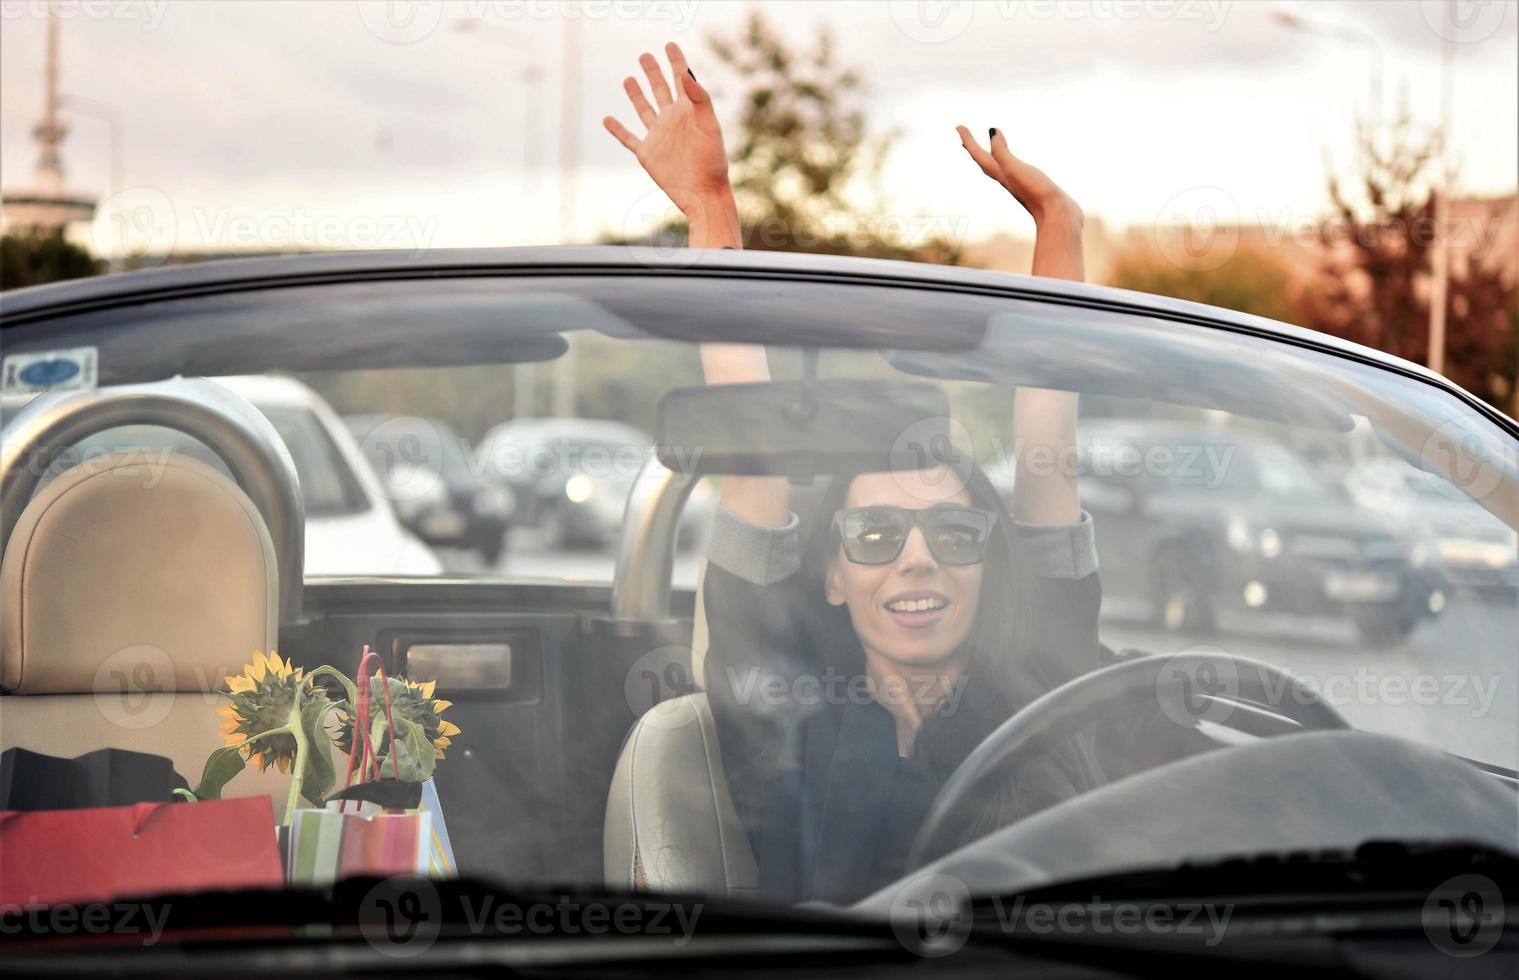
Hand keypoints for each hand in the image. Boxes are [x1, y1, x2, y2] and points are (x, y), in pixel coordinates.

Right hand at [604, 42, 732, 217]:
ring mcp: (658, 135)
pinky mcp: (647, 152)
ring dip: (636, 94)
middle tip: (645, 55)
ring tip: (628, 78)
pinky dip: (617, 129)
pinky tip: (607, 119)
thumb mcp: (710, 127)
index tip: (669, 45)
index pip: (681, 79)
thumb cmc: (713, 161)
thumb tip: (686, 75)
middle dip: (653, 72)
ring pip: (643, 109)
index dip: (676, 61)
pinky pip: (628, 138)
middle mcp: (672, 119)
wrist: (703, 192)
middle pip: (660, 89)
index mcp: (689, 111)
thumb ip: (700, 100)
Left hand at [956, 126, 1083, 229]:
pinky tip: (1015, 165)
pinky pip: (1015, 171)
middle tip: (964, 137)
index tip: (958, 126)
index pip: (979, 155)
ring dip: (991, 156)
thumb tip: (992, 132)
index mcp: (1001, 175)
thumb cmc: (1036, 193)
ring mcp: (1020, 184)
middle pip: (985, 162)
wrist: (1058, 217)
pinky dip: (1010, 162)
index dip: (968, 140)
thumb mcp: (1015, 169)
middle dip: (974, 148)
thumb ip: (1002, 152)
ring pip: (999, 167)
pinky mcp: (1032, 187)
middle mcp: (1007, 179)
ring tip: (988, 148)